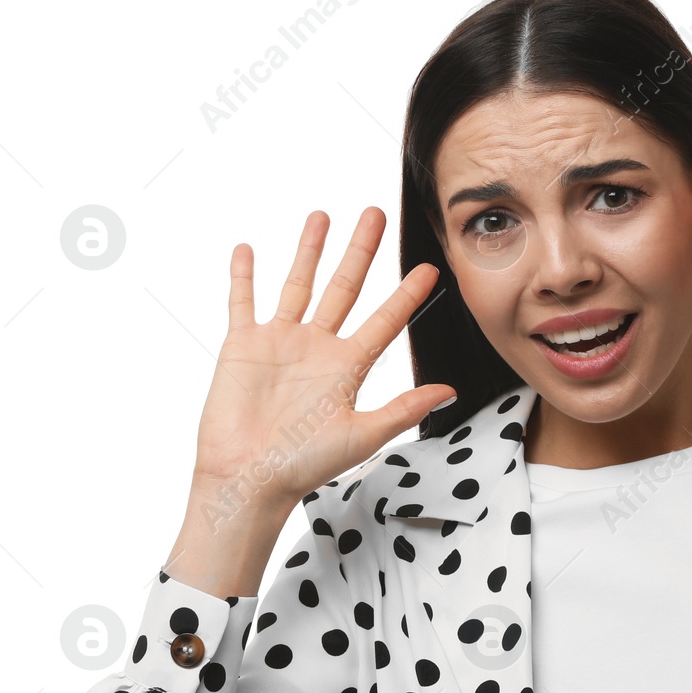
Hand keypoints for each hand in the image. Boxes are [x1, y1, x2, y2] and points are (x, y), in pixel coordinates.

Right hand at [191, 206, 454, 510]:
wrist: (249, 478)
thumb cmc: (304, 465)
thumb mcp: (363, 434)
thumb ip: (403, 408)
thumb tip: (449, 391)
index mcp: (348, 366)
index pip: (385, 320)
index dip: (407, 295)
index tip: (430, 269)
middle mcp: (317, 347)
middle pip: (344, 287)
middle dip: (360, 251)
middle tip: (376, 214)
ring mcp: (280, 342)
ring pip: (298, 284)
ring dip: (309, 250)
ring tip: (322, 215)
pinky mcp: (242, 345)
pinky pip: (243, 302)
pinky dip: (244, 276)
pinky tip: (247, 249)